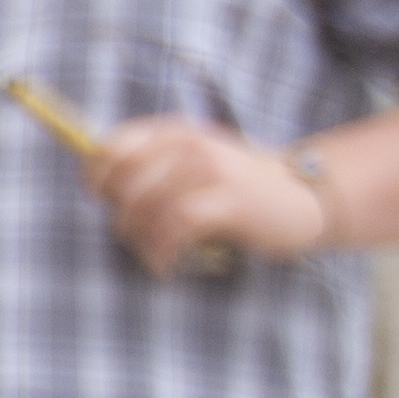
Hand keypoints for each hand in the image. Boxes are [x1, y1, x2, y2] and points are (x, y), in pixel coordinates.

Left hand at [89, 115, 323, 278]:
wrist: (303, 196)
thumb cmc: (235, 186)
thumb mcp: (192, 163)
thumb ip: (149, 167)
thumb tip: (95, 186)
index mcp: (174, 132)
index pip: (111, 147)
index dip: (95, 176)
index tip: (100, 199)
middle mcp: (189, 145)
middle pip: (124, 180)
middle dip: (120, 213)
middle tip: (136, 234)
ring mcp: (210, 170)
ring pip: (145, 207)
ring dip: (140, 240)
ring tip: (154, 254)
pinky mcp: (228, 201)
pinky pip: (174, 227)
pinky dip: (161, 251)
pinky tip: (166, 265)